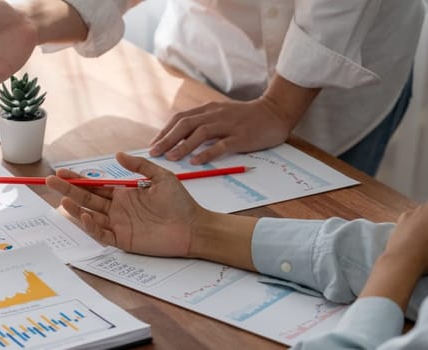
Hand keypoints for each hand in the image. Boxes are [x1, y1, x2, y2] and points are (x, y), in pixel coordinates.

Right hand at [46, 152, 207, 256]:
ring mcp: (119, 225)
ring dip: (76, 208)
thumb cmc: (181, 203)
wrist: (194, 227)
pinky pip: (102, 233)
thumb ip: (139, 166)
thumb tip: (118, 155)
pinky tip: (85, 216)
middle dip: (68, 190)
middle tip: (50, 181)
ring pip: (90, 216)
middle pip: (87, 199)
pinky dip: (92, 226)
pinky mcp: (124, 240)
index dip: (78, 180)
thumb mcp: (161, 177)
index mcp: (124, 194)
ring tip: (61, 199)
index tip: (63, 172)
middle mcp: (118, 210)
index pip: (95, 186)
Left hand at [148, 98, 295, 164]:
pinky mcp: (241, 136)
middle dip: (167, 139)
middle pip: (185, 124)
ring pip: (200, 133)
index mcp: (208, 109)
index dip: (165, 131)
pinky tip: (196, 161)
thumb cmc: (245, 117)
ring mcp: (229, 124)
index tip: (153, 145)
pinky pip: (221, 144)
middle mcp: (215, 114)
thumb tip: (180, 138)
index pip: (180, 118)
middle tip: (154, 153)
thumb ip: (203, 123)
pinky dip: (207, 153)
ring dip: (183, 146)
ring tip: (171, 158)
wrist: (274, 112)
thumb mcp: (221, 114)